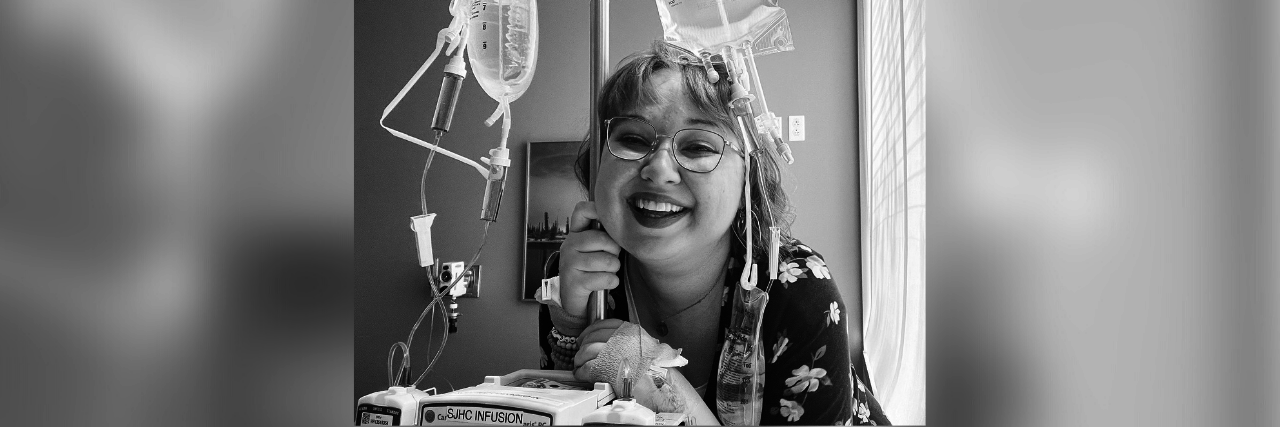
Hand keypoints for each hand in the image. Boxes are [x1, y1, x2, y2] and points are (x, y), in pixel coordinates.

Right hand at [554, 201, 620, 332]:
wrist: (575, 299)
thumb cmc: (591, 271)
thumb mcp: (595, 250)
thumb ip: (604, 235)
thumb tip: (626, 223)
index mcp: (575, 234)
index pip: (583, 210)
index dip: (598, 211)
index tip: (609, 225)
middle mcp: (568, 245)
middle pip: (603, 239)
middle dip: (615, 252)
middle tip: (610, 259)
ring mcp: (569, 263)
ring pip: (607, 261)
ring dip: (613, 270)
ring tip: (607, 272)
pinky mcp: (573, 282)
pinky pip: (605, 278)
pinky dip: (611, 282)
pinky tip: (605, 283)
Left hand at [573, 320, 700, 417]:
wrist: (660, 386)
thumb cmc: (654, 370)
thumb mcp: (643, 346)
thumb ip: (626, 341)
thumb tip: (607, 341)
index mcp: (629, 331)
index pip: (602, 324)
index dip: (589, 331)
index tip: (584, 337)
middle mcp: (620, 339)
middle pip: (592, 338)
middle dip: (582, 347)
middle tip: (579, 354)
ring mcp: (613, 353)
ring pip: (586, 351)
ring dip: (579, 359)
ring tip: (578, 365)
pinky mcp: (607, 369)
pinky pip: (587, 367)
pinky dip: (581, 371)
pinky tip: (581, 374)